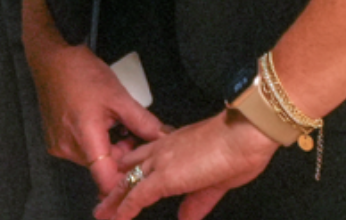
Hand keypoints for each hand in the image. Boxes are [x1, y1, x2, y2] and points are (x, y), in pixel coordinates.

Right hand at [26, 39, 163, 194]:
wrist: (52, 58)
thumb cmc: (81, 73)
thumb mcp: (119, 97)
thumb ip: (145, 123)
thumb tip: (165, 138)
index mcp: (85, 137)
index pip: (106, 180)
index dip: (126, 182)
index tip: (140, 175)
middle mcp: (68, 147)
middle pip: (103, 168)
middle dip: (121, 154)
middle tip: (130, 132)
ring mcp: (59, 145)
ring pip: (93, 159)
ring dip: (108, 148)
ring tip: (114, 123)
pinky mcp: (55, 140)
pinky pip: (81, 150)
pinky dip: (94, 142)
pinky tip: (98, 122)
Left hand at [96, 111, 278, 219]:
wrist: (244, 135)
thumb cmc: (239, 150)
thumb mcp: (216, 182)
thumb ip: (197, 201)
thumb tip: (186, 218)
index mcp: (173, 146)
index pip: (143, 160)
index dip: (131, 174)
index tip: (122, 186)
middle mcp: (161, 151)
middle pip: (129, 170)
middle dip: (115, 188)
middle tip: (102, 203)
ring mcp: (160, 162)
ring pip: (128, 182)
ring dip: (114, 200)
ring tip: (101, 214)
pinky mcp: (165, 176)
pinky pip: (138, 195)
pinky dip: (126, 208)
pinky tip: (117, 218)